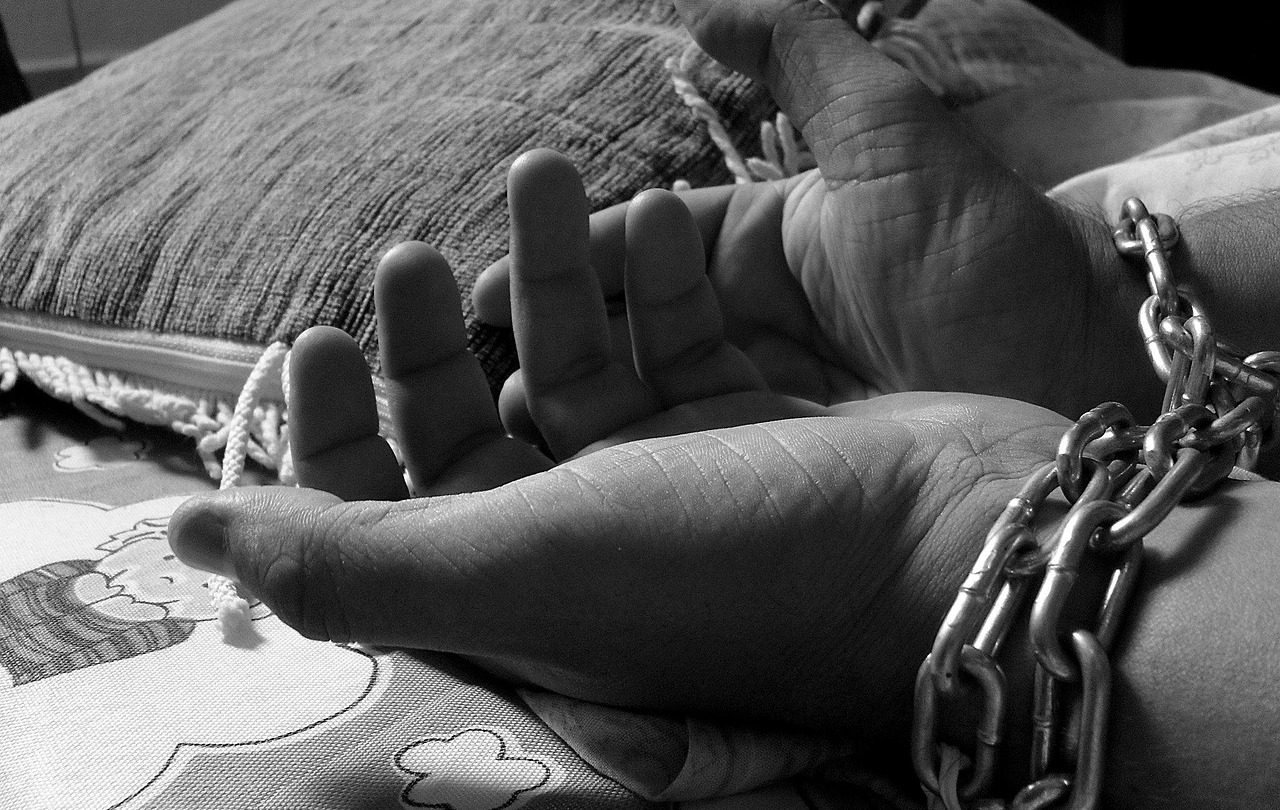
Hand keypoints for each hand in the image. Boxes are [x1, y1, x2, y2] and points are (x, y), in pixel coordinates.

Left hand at [169, 149, 1071, 738]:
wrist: (955, 543)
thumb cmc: (733, 567)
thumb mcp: (520, 569)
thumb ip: (344, 559)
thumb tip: (186, 536)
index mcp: (514, 600)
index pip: (378, 522)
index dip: (327, 436)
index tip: (322, 339)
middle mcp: (581, 546)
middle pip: (463, 432)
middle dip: (427, 337)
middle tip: (408, 256)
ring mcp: (665, 481)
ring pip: (565, 365)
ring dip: (540, 275)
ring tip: (541, 178)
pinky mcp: (739, 420)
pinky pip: (661, 333)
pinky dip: (643, 275)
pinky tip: (648, 217)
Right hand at [473, 0, 1154, 419]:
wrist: (1080, 376)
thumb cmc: (985, 254)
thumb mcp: (894, 134)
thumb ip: (801, 56)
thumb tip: (706, 12)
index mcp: (762, 250)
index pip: (635, 253)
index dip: (559, 264)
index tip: (481, 288)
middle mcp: (750, 334)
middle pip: (620, 337)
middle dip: (544, 342)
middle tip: (463, 362)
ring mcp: (761, 413)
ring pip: (637, 411)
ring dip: (565, 412)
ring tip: (500, 421)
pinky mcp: (778, 482)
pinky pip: (681, 472)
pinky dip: (620, 472)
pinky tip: (568, 481)